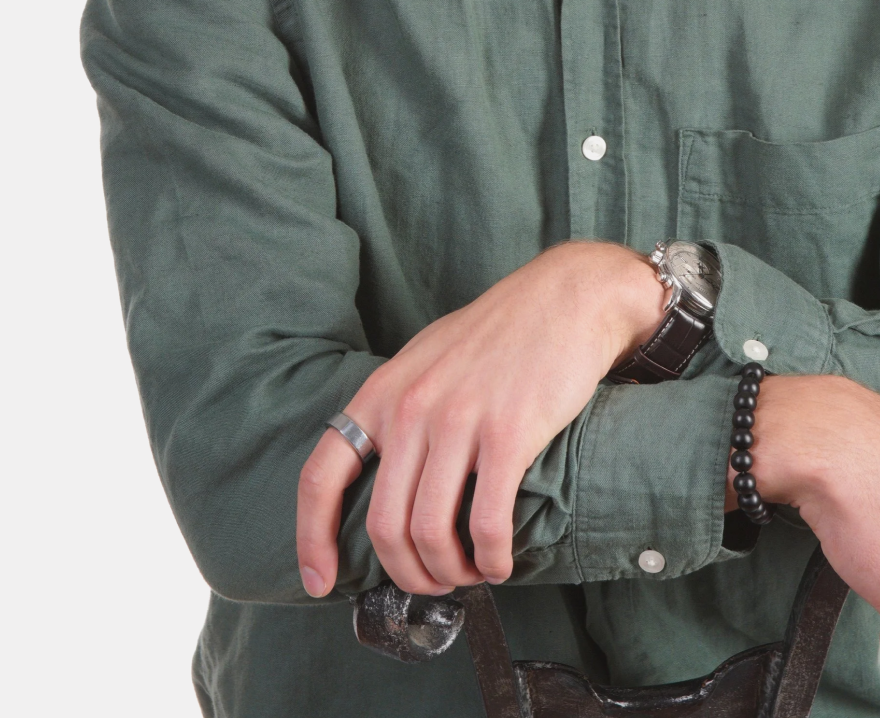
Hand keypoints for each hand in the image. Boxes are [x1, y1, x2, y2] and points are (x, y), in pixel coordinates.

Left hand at [297, 241, 663, 597]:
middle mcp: (411, 408)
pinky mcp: (509, 434)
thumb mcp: (428, 357)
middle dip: (405, 572)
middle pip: (382, 525)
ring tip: (471, 573)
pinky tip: (500, 561)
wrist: (567, 296)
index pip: (322, 475)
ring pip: (430, 533)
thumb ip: (401, 408)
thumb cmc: (500, 331)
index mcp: (384, 391)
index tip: (320, 582)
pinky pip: (485, 523)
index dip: (312, 539)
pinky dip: (490, 559)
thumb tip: (386, 475)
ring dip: (449, 572)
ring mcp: (458, 421)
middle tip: (432, 582)